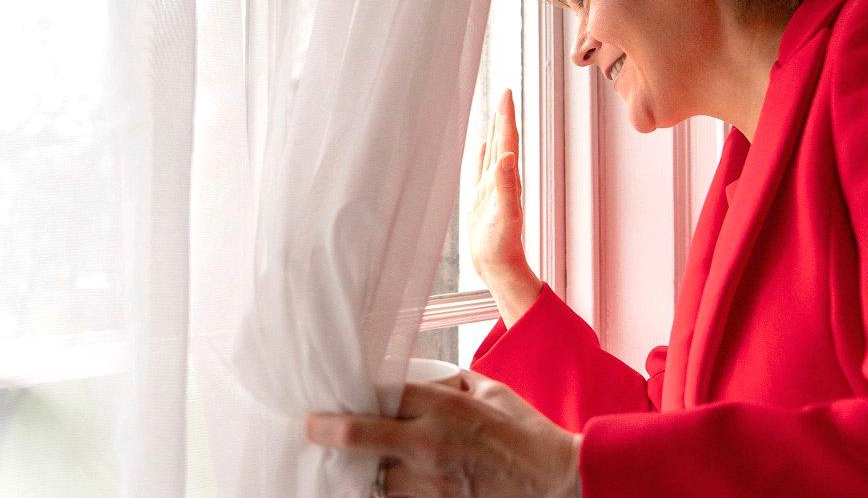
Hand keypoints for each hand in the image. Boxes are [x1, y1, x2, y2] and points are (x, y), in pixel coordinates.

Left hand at [306, 370, 580, 496]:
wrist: (555, 482)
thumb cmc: (527, 435)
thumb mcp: (492, 392)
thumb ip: (453, 384)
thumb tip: (425, 381)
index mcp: (444, 407)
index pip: (382, 394)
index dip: (353, 394)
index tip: (335, 396)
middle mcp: (430, 444)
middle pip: (361, 436)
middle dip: (329, 431)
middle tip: (312, 428)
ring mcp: (430, 483)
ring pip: (371, 477)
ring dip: (357, 470)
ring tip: (341, 464)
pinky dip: (383, 494)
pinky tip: (375, 487)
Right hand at [465, 89, 541, 323]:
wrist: (497, 265)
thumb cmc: (502, 245)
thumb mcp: (505, 214)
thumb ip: (506, 186)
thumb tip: (506, 156)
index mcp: (507, 178)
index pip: (507, 140)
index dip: (506, 116)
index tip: (506, 92)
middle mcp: (500, 179)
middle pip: (502, 140)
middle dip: (502, 116)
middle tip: (504, 93)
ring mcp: (490, 187)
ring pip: (493, 150)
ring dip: (494, 130)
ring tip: (495, 112)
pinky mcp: (480, 197)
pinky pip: (480, 168)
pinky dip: (481, 153)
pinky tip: (482, 145)